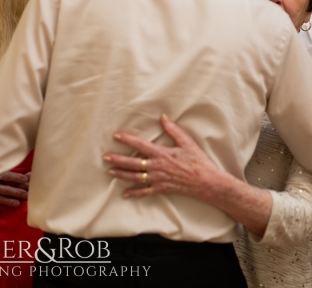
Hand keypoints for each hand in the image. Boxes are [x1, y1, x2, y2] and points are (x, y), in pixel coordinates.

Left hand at [104, 114, 219, 199]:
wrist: (205, 181)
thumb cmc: (197, 161)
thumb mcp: (187, 142)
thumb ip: (173, 130)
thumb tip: (163, 117)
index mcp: (161, 153)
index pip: (140, 145)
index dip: (127, 140)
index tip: (116, 136)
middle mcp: (156, 167)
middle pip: (132, 163)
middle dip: (117, 159)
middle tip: (105, 157)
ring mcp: (157, 179)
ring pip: (134, 177)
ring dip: (121, 174)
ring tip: (110, 171)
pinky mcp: (161, 189)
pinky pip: (144, 192)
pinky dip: (133, 193)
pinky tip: (124, 193)